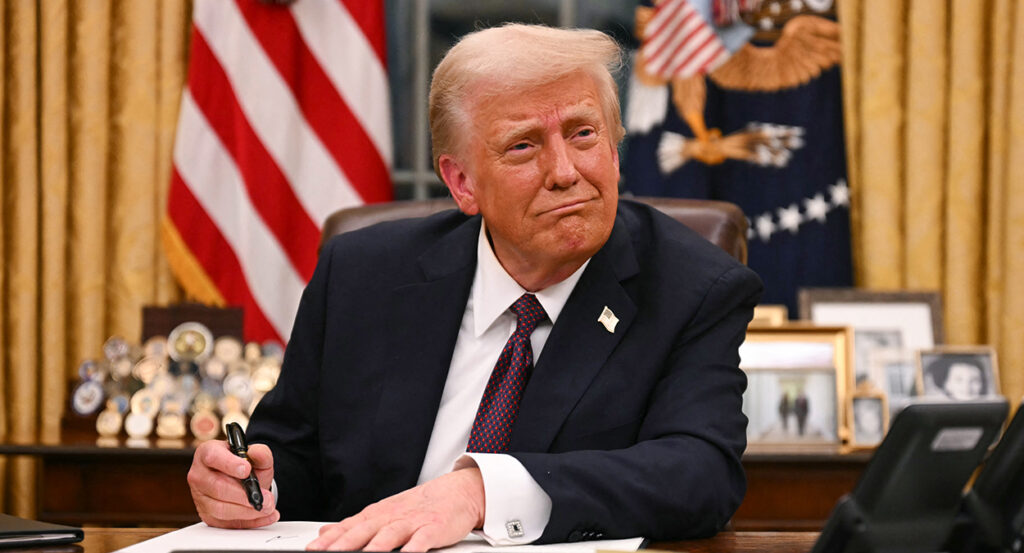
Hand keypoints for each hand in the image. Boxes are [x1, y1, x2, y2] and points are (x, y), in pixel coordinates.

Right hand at [187, 439, 279, 527]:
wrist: (241, 480)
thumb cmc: (244, 465)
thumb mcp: (255, 456)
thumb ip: (260, 452)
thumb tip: (256, 453)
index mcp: (207, 453)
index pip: (213, 457)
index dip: (229, 464)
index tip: (247, 470)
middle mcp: (199, 475)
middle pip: (218, 487)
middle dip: (244, 495)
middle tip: (266, 498)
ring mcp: (200, 497)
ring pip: (220, 509)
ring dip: (247, 511)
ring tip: (267, 507)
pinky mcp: (207, 515)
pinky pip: (225, 523)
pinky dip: (248, 522)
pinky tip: (264, 517)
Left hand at [306, 467, 484, 551]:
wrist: (458, 491)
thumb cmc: (420, 506)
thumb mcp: (384, 512)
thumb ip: (355, 525)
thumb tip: (325, 533)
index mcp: (377, 514)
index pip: (348, 527)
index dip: (329, 540)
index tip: (311, 550)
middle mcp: (391, 517)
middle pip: (363, 531)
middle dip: (343, 544)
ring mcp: (412, 522)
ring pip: (389, 535)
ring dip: (374, 548)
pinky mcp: (433, 528)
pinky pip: (421, 540)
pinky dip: (413, 549)